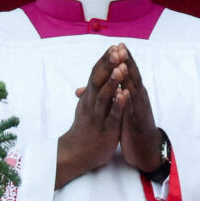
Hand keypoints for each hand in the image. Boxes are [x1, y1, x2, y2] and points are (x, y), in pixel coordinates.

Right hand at [55, 45, 126, 187]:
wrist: (75, 154)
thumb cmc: (85, 127)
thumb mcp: (87, 106)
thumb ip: (91, 91)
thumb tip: (93, 75)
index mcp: (89, 98)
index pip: (96, 74)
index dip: (105, 61)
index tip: (115, 46)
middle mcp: (91, 104)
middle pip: (98, 81)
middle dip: (108, 65)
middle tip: (117, 50)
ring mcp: (98, 116)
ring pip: (104, 97)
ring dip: (112, 81)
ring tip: (120, 68)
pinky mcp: (106, 129)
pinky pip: (112, 115)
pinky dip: (118, 104)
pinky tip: (124, 94)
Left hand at [112, 44, 165, 173]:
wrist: (146, 148)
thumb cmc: (133, 126)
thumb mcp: (122, 108)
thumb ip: (116, 96)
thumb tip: (106, 85)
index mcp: (134, 93)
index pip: (129, 73)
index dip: (123, 60)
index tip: (117, 45)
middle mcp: (139, 98)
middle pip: (133, 76)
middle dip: (127, 62)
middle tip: (121, 47)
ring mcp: (139, 109)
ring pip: (134, 90)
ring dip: (129, 77)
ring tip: (123, 64)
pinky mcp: (137, 121)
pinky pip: (133, 109)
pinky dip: (129, 99)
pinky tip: (125, 91)